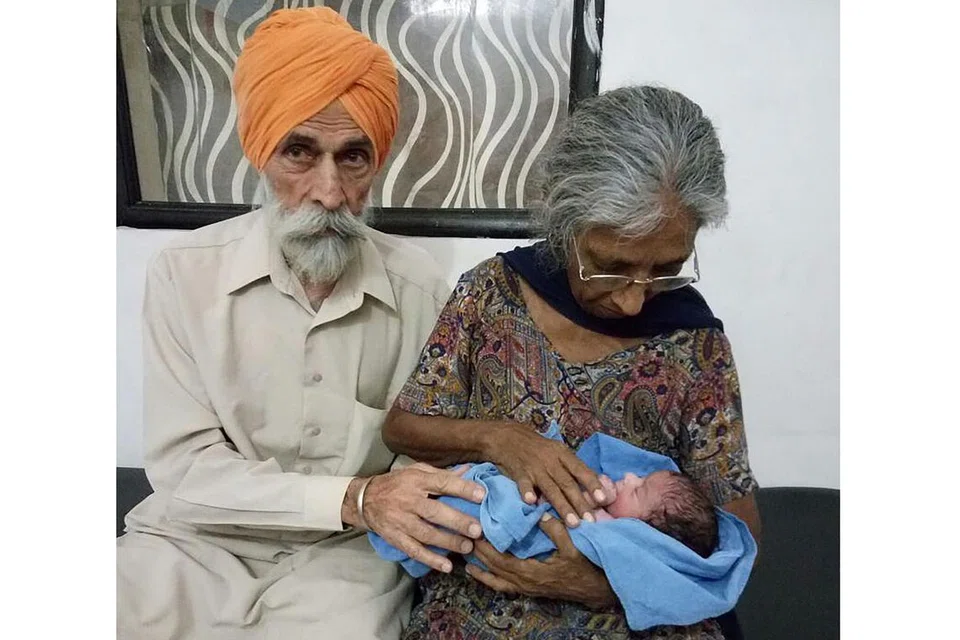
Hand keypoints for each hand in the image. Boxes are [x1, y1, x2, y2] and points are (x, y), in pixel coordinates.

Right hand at [355, 463, 485, 572]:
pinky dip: (430, 559)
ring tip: (467, 547)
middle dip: (457, 521)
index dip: (462, 489)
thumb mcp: (416, 472)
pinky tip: (446, 566)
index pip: (442, 483)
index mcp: (416, 480)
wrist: (364, 500)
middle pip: (435, 512)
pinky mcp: (395, 537)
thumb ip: (442, 474)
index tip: (482, 495)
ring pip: (426, 533)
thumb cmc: (397, 483)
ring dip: (448, 542)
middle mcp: (408, 500)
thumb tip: (468, 471)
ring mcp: (401, 521)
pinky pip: (414, 550)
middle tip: (478, 529)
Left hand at [465, 513, 617, 608]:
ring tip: (465, 559)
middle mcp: (525, 584)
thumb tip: (539, 512)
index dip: (486, 548)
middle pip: (494, 570)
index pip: (501, 560)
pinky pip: (504, 587)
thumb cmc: (585, 567)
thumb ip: (556, 529)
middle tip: (465, 538)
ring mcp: (527, 589)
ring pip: (497, 582)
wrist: (597, 589)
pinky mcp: (530, 590)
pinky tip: (481, 573)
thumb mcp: (573, 546)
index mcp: (532, 573)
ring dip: (481, 570)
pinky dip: (490, 580)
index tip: (475, 532)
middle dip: (478, 555)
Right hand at [485, 422, 610, 525]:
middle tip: (590, 521)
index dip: (592, 484)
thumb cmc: (538, 449)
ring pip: (551, 488)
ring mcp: (535, 467)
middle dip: (580, 503)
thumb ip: (572, 468)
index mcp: (562, 454)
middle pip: (567, 483)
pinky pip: (524, 484)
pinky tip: (532, 503)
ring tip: (572, 523)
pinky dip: (527, 492)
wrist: (508, 438)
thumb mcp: (557, 452)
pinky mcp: (519, 473)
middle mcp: (550, 460)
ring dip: (562, 506)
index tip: (603, 499)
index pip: (580, 470)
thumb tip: (594, 486)